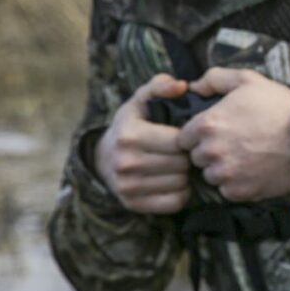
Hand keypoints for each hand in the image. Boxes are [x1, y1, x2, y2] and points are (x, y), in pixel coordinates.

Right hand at [95, 73, 192, 213]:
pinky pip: (175, 202)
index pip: (179, 141)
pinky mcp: (134, 204)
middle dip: (187, 157)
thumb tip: (181, 86)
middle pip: (182, 163)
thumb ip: (160, 87)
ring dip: (185, 175)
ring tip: (176, 166)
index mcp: (130, 135)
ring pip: (181, 183)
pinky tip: (172, 182)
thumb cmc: (130, 127)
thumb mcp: (139, 102)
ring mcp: (128, 186)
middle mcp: (126, 162)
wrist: (102, 160)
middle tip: (182, 153)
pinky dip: (180, 193)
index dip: (187, 139)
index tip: (182, 138)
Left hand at [177, 68, 289, 201]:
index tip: (217, 133)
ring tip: (245, 158)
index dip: (199, 135)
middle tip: (234, 145)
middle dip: (210, 152)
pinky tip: (253, 171)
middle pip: (196, 157)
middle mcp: (211, 151)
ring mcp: (225, 174)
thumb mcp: (249, 81)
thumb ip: (216, 78)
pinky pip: (227, 191)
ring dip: (223, 169)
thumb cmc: (281, 108)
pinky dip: (237, 184)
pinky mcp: (239, 192)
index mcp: (208, 124)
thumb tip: (194, 85)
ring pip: (210, 176)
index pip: (183, 137)